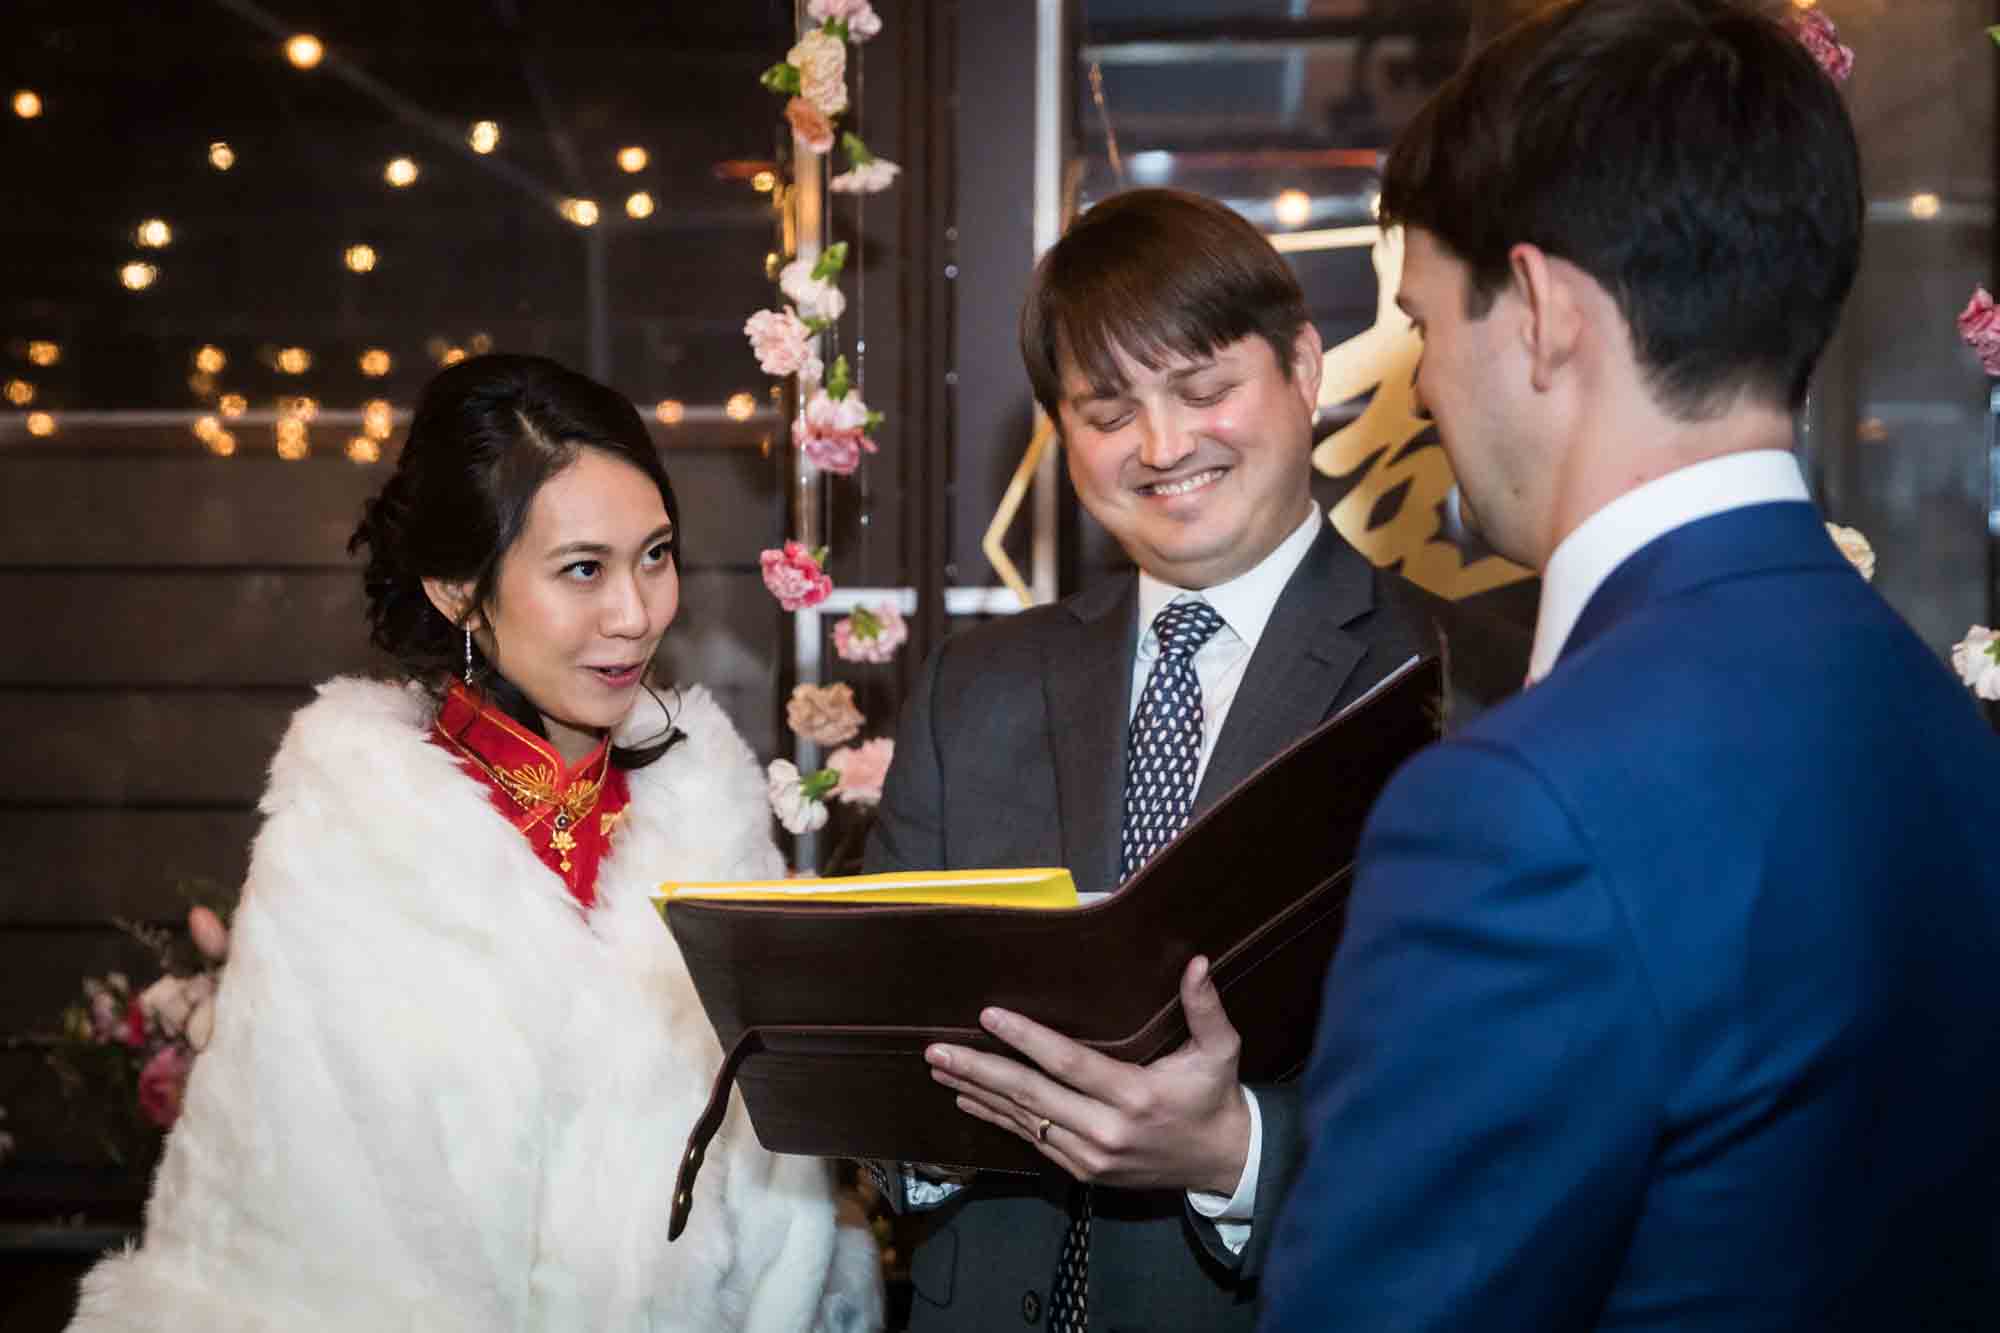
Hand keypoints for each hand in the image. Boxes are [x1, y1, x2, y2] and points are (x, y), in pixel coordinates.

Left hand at [924, 956, 1251, 1194]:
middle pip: (1031, 1095)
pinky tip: (969, 1099)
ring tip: (939, 1070)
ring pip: (1023, 1121)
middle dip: (979, 1071)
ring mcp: (1091, 1157)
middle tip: (937, 1051)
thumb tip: (1195, 962)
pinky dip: (997, 1118)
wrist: (1222, 1162)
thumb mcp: (1220, 1050)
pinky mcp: (1083, 1172)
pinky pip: (1032, 1140)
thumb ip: (1205, 1008)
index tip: (988, 1017)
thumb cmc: (1213, 1097)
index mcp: (1135, 1096)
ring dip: (978, 1093)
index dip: (1026, 1039)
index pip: (1068, 1064)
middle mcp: (1106, 1131)